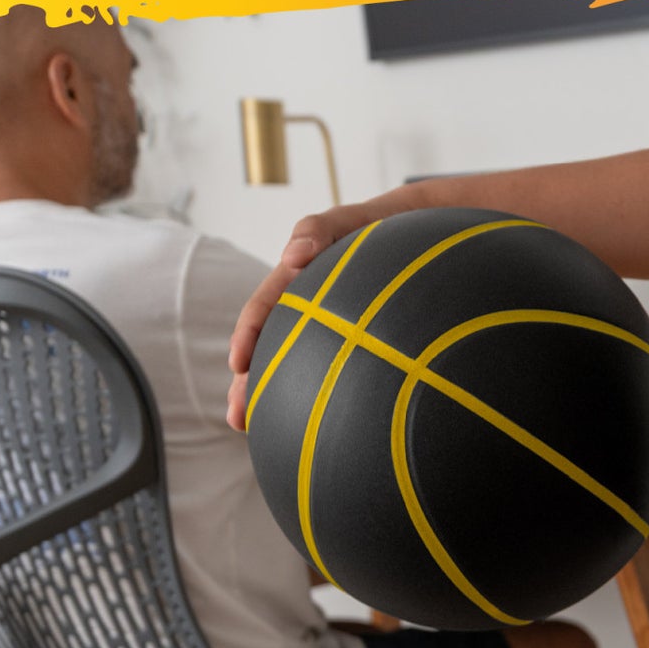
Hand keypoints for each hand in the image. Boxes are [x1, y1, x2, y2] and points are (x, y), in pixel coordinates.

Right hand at [227, 202, 380, 429]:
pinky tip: (308, 420)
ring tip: (253, 425)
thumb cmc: (374, 227)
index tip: (239, 362)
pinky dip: (308, 393)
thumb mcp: (347, 221)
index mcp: (295, 280)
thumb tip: (293, 256)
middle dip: (247, 382)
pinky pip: (322, 370)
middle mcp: (302, 309)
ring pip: (289, 363)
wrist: (411, 235)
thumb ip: (320, 229)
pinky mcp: (342, 342)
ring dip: (267, 392)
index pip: (264, 308)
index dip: (249, 334)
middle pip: (268, 347)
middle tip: (236, 416)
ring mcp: (321, 329)